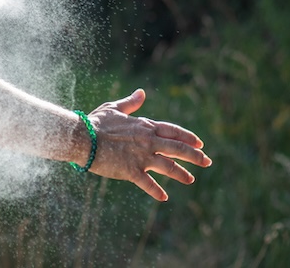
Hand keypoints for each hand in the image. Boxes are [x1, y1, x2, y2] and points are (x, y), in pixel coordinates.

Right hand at [82, 89, 211, 200]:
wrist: (81, 137)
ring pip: (168, 166)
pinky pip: (148, 183)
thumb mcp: (114, 109)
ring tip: (191, 180)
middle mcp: (148, 141)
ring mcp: (141, 157)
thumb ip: (131, 102)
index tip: (200, 143)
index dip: (188, 137)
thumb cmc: (96, 122)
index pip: (173, 131)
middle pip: (178, 149)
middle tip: (207, 162)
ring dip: (182, 174)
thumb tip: (142, 92)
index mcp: (145, 126)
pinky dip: (156, 191)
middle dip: (195, 156)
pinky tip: (164, 197)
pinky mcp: (131, 171)